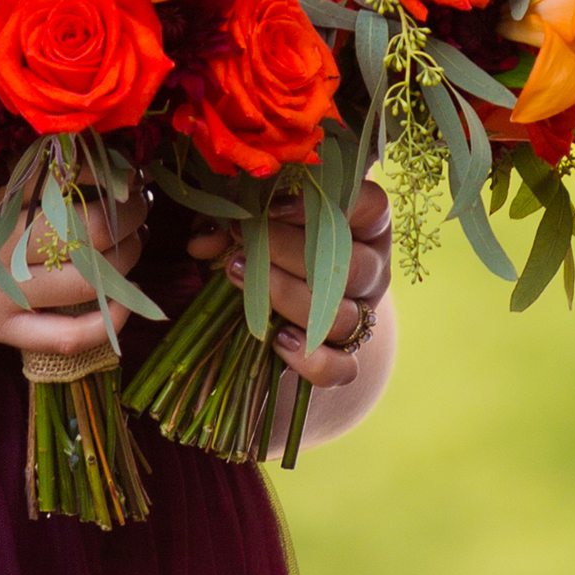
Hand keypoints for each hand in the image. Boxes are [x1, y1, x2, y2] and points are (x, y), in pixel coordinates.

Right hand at [0, 170, 150, 366]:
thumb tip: (58, 127)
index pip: (60, 181)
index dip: (97, 166)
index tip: (111, 153)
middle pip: (89, 236)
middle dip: (127, 214)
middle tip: (135, 197)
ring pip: (90, 286)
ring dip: (127, 259)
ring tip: (133, 237)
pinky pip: (65, 338)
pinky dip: (106, 324)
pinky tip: (124, 300)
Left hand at [190, 178, 392, 389]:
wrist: (282, 315)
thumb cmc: (269, 251)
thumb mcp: (250, 228)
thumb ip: (231, 224)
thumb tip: (204, 241)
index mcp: (363, 227)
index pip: (371, 207)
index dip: (327, 206)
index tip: (273, 207)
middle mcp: (371, 272)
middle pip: (353, 265)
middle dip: (291, 251)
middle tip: (242, 240)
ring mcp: (362, 318)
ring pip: (343, 316)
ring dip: (288, 298)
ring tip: (239, 279)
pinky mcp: (346, 359)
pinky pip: (342, 368)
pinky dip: (313, 361)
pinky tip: (279, 341)